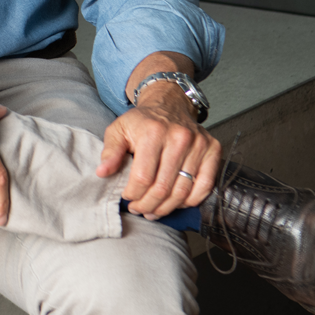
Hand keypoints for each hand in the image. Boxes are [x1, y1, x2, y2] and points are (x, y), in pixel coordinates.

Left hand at [96, 80, 220, 217]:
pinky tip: (176, 202)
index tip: (127, 197)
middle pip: (162, 188)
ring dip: (166, 208)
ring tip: (154, 211)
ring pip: (182, 192)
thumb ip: (110, 151)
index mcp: (153, 131)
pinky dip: (190, 201)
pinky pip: (204, 186)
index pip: (142, 177)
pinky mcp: (213, 149)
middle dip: (147, 205)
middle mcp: (179, 137)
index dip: (133, 194)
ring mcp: (198, 143)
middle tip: (139, 209)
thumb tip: (102, 173)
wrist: (169, 104)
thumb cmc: (143, 121)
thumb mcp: (119, 129)